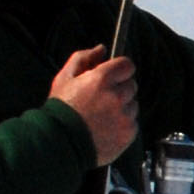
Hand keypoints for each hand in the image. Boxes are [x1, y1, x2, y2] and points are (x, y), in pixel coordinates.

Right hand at [49, 46, 139, 163]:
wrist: (59, 144)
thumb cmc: (60, 111)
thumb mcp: (64, 78)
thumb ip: (83, 58)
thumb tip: (101, 49)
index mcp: (101, 79)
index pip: (127, 65)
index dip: (120, 69)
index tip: (113, 75)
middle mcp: (116, 96)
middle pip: (131, 85)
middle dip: (119, 88)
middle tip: (101, 99)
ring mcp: (124, 116)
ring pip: (133, 104)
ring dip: (122, 107)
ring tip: (102, 115)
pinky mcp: (128, 133)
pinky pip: (133, 122)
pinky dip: (123, 124)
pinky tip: (106, 127)